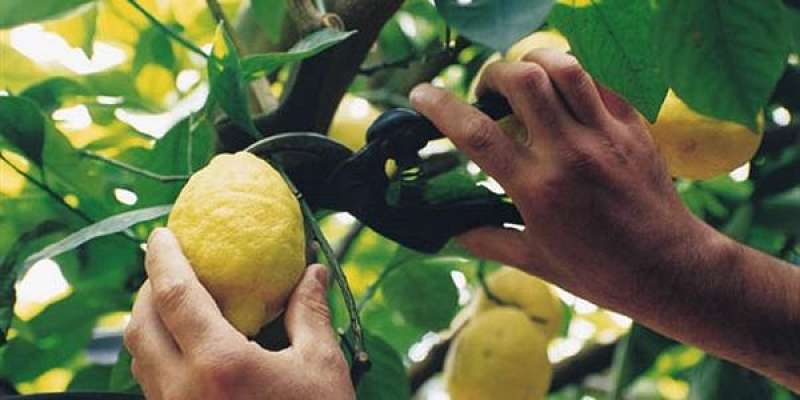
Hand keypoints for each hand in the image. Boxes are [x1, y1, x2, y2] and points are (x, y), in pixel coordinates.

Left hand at [124, 228, 354, 399]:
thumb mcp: (321, 367)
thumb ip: (310, 313)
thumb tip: (312, 272)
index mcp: (219, 365)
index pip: (174, 295)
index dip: (163, 258)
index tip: (161, 234)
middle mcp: (184, 391)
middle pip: (141, 325)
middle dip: (146, 287)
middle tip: (167, 265)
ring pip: (139, 358)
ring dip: (147, 321)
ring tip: (171, 302)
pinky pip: (151, 384)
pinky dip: (157, 354)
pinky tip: (185, 348)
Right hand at [410, 48, 723, 310]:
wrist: (669, 268)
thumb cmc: (600, 271)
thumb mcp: (536, 261)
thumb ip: (488, 239)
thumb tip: (452, 229)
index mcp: (538, 190)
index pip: (478, 134)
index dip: (441, 107)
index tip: (420, 95)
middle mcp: (570, 154)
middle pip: (523, 81)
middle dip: (493, 74)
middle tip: (488, 93)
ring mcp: (606, 136)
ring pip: (565, 67)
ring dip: (534, 62)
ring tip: (525, 80)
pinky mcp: (634, 127)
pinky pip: (600, 82)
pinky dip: (574, 78)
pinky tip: (565, 96)